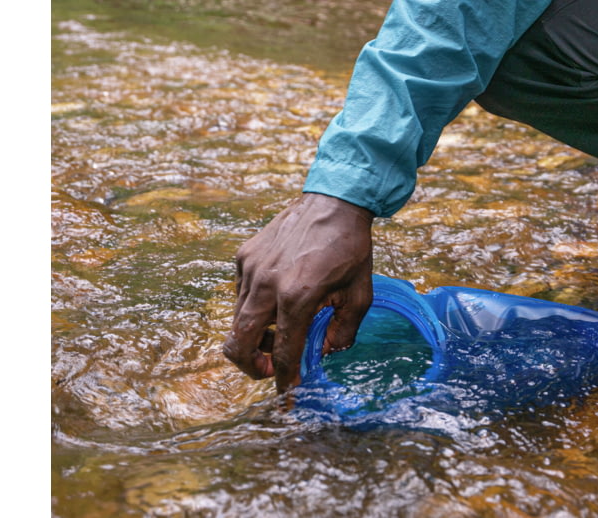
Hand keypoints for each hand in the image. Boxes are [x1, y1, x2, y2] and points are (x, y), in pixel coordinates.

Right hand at [223, 193, 373, 392]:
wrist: (334, 200)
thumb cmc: (351, 246)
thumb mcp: (360, 293)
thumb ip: (344, 330)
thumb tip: (325, 353)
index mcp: (297, 296)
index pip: (284, 351)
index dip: (285, 379)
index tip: (287, 396)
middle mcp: (266, 284)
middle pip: (238, 344)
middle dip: (251, 367)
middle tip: (272, 370)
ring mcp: (250, 269)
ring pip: (237, 321)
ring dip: (255, 338)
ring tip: (281, 334)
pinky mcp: (244, 256)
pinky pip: (240, 295)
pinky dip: (254, 308)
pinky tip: (277, 301)